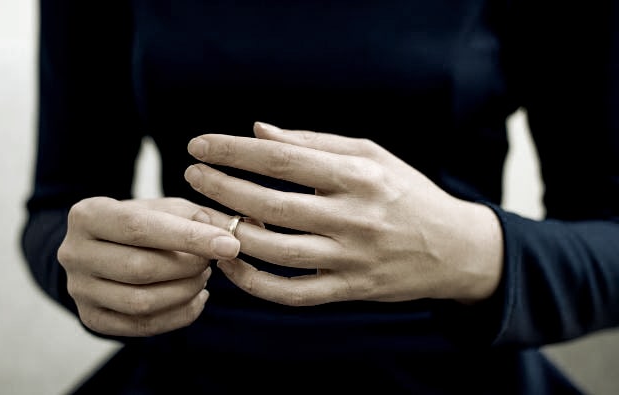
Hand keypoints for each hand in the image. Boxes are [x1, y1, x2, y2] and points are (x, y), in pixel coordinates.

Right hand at [57, 197, 239, 335]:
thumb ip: (196, 216)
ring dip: (185, 291)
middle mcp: (73, 253)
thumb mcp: (163, 208)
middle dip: (187, 267)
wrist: (101, 249)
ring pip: (141, 302)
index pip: (140, 228)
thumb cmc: (139, 223)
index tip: (229, 244)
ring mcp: (79, 290)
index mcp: (87, 215)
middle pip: (140, 268)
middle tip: (211, 261)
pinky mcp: (91, 318)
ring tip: (202, 276)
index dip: (189, 237)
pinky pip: (142, 326)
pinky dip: (179, 315)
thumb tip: (232, 232)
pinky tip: (196, 299)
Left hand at [184, 122, 502, 305]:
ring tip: (205, 216)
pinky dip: (254, 282)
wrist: (454, 248)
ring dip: (230, 233)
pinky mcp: (348, 290)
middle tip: (191, 176)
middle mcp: (354, 217)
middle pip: (270, 204)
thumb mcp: (370, 155)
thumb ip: (313, 143)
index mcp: (358, 175)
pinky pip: (291, 293)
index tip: (200, 145)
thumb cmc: (406, 193)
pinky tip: (231, 262)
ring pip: (274, 251)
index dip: (234, 151)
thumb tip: (258, 132)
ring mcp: (351, 258)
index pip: (282, 159)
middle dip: (221, 188)